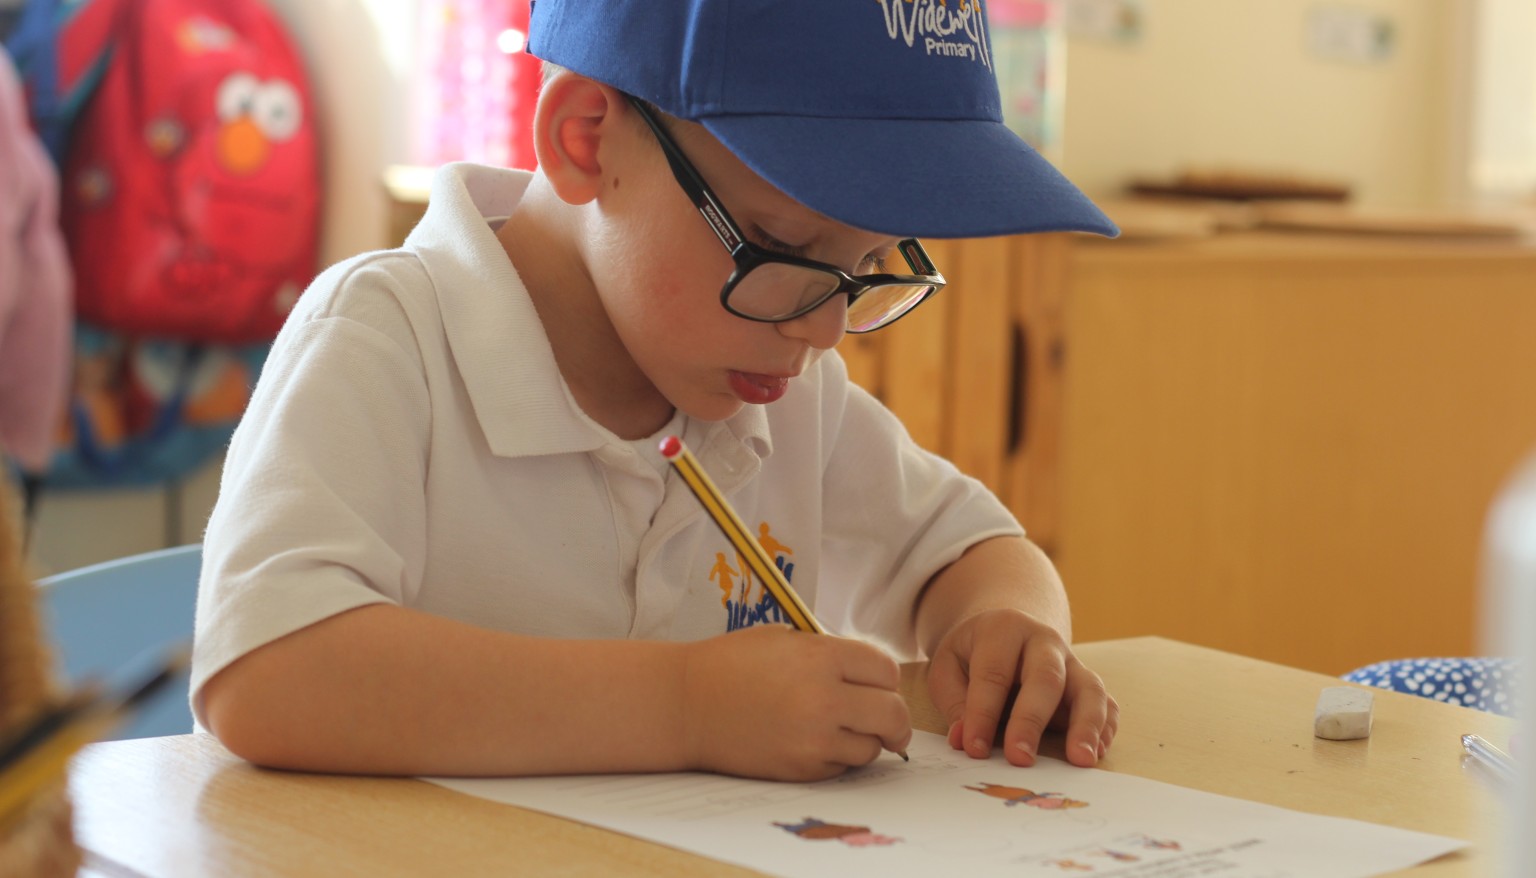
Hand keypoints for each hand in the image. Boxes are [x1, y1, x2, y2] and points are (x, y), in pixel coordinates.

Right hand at [680, 626, 911, 781]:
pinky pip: (841, 767)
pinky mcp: (801, 768)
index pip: (886, 669)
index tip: (877, 682)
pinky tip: (811, 741)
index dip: (884, 676)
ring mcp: (813, 738)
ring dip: (865, 738)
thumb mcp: (784, 640)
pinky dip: (836, 757)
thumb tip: (873, 676)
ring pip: (872, 746)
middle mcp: (823, 697)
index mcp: (820, 656)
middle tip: (888, 720)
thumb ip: (830, 653)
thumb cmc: (730, 665)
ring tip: (840, 727)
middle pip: (893, 713)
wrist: (685, 704)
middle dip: (894, 717)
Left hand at [927, 608, 1116, 767]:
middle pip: (1046, 678)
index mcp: (1004, 629)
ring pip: (1089, 688)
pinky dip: (1104, 728)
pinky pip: (1106, 703)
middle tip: (1020, 759)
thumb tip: (963, 740)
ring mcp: (1072, 662)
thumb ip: (954, 702)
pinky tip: (1096, 753)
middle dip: (1031, 721)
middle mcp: (1044, 641)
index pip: (993, 673)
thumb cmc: (973, 654)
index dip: (982, 714)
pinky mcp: (1088, 683)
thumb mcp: (948, 666)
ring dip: (1086, 726)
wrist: (1006, 631)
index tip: (974, 749)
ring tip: (1080, 760)